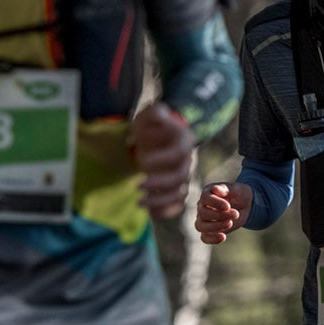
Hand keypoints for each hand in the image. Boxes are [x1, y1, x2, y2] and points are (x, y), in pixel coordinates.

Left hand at [130, 101, 195, 220]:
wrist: (159, 136)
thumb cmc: (154, 124)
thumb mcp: (152, 113)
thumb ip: (156, 112)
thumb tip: (160, 115)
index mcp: (184, 142)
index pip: (178, 153)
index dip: (162, 159)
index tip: (142, 161)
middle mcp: (187, 161)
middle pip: (180, 178)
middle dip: (159, 184)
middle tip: (137, 186)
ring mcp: (182, 177)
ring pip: (179, 195)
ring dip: (160, 202)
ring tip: (138, 203)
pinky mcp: (175, 189)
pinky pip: (175, 205)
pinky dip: (164, 212)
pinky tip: (148, 212)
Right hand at [194, 182, 252, 243]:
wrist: (245, 205)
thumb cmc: (239, 194)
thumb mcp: (236, 189)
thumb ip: (225, 188)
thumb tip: (215, 189)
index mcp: (207, 193)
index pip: (205, 198)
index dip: (215, 203)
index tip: (228, 206)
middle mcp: (202, 206)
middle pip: (202, 213)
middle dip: (220, 215)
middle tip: (235, 213)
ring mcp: (204, 219)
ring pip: (200, 226)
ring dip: (215, 227)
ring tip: (230, 223)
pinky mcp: (210, 230)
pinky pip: (204, 238)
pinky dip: (212, 239)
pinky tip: (223, 237)